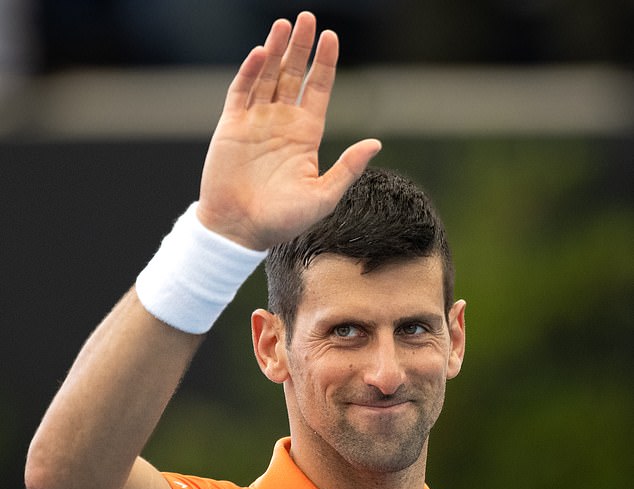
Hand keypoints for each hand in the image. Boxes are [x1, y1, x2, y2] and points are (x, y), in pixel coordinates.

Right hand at [196, 11, 381, 249]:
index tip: (332, 37)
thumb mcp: (323, 197)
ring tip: (284, 24)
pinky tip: (261, 53)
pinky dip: (250, 72)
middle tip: (308, 18)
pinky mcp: (231, 127)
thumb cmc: (283, 221)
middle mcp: (281, 124)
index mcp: (305, 137)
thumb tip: (375, 143)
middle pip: (293, 76)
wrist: (240, 231)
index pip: (317, 90)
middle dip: (300, 47)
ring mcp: (255, 123)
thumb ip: (347, 169)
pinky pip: (241, 92)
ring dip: (275, 51)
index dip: (325, 64)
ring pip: (267, 77)